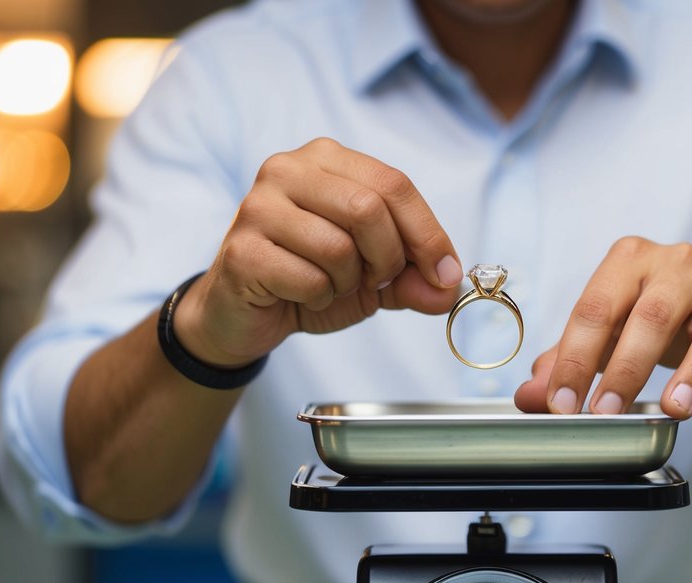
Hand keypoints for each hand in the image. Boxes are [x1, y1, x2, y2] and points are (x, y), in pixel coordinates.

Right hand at [174, 138, 463, 366]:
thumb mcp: (372, 278)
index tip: (445, 274)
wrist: (242, 313)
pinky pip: (309, 279)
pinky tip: (300, 295)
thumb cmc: (308, 279)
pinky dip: (319, 298)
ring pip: (339, 247)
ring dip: (348, 283)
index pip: (394, 185)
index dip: (428, 233)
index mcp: (325, 159)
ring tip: (329, 285)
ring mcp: (258, 207)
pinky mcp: (242, 250)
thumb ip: (412, 278)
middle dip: (388, 259)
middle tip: (376, 283)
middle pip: (369, 209)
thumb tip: (449, 289)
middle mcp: (287, 170)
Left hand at [513, 237, 691, 420]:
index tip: (561, 403)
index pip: (595, 308)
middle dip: (626, 369)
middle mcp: (679, 264)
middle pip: (651, 315)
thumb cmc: (656, 323)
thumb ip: (567, 361)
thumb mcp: (609, 334)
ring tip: (675, 410)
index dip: (574, 358)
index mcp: (630, 260)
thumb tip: (529, 397)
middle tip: (606, 413)